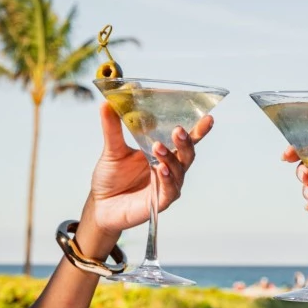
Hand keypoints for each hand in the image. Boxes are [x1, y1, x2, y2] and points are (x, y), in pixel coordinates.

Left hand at [88, 102, 212, 237]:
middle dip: (186, 142)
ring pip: (178, 171)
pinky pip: (169, 190)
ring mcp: (166, 186)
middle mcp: (169, 169)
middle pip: (187, 154)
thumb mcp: (112, 149)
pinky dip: (167, 179)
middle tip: (178, 130)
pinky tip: (161, 169)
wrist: (100, 204)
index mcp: (162, 153)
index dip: (198, 130)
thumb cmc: (111, 178)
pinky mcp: (159, 202)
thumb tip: (107, 103)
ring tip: (158, 147)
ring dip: (170, 158)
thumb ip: (112, 128)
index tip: (207, 117)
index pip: (183, 140)